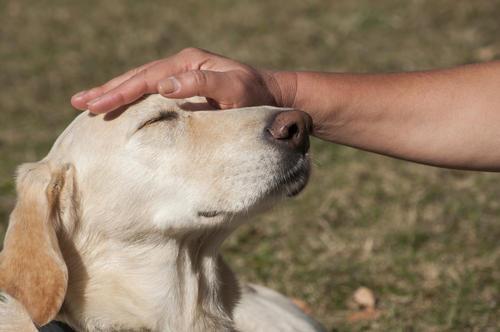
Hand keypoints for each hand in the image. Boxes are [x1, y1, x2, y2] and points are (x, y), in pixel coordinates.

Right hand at [71, 48, 295, 113]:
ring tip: (88, 103)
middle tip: (78, 102)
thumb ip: (204, 84)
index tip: (95, 105)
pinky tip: (120, 106)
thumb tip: (163, 85)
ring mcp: (182, 75)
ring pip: (141, 83)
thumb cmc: (255, 96)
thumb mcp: (235, 88)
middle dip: (107, 90)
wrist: (271, 96)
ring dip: (115, 93)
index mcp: (188, 64)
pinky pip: (152, 92)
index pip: (146, 79)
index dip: (119, 92)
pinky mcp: (185, 87)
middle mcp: (181, 66)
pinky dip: (132, 99)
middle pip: (136, 77)